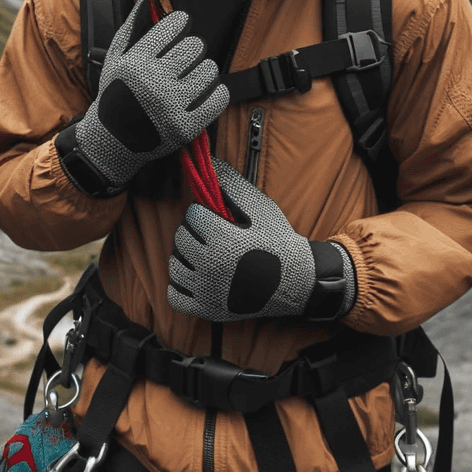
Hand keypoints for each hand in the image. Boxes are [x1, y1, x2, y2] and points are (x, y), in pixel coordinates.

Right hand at [63, 0, 228, 194]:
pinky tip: (208, 91)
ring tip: (194, 75)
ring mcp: (170, 106)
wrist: (110, 143)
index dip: (181, 23)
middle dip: (193, 48)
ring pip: (209, 70)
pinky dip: (218, 92)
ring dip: (205, 69)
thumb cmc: (113, 97)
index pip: (174, 26)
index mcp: (135, 62)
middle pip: (195, 47)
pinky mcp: (185, 128)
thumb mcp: (113, 61)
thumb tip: (144, 3)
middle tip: (187, 56)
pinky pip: (218, 99)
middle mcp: (153, 82)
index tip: (181, 27)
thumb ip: (128, 30)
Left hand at [167, 159, 356, 321]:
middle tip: (215, 236)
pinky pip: (175, 295)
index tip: (221, 220)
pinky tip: (199, 277)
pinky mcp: (206, 310)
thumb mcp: (260, 208)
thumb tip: (209, 161)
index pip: (193, 215)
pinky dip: (182, 286)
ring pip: (175, 265)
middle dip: (196, 232)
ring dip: (187, 257)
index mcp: (223, 241)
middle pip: (181, 237)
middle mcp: (210, 268)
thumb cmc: (278, 242)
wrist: (295, 282)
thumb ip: (232, 185)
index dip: (206, 213)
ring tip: (208, 254)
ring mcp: (206, 292)